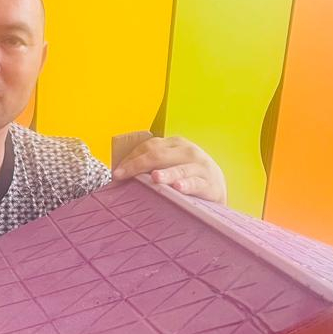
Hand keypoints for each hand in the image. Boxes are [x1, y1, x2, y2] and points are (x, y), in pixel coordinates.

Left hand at [112, 135, 226, 204]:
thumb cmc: (185, 177)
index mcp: (175, 144)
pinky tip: (178, 188)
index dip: (131, 159)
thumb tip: (118, 175)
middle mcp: (188, 151)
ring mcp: (200, 166)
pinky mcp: (210, 183)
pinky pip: (196, 183)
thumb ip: (150, 166)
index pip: (149, 147)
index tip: (116, 173)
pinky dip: (187, 185)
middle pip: (160, 155)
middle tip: (122, 175)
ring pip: (179, 168)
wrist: (216, 188)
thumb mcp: (169, 166)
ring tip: (154, 178)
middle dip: (139, 165)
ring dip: (166, 173)